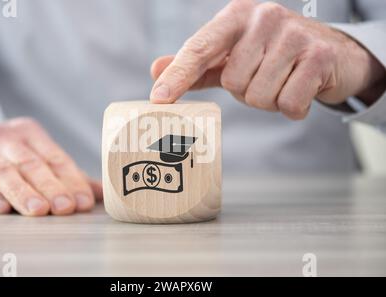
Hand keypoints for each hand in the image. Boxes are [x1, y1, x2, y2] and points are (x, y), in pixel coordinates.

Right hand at [0, 118, 101, 215]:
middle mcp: (4, 140)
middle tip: (66, 208)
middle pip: (31, 164)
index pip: (55, 158)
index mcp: (29, 134)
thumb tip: (101, 194)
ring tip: (39, 210)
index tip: (84, 202)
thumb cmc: (5, 156)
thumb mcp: (35, 156)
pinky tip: (0, 209)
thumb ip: (66, 175)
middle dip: (51, 187)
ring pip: (2, 172)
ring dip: (22, 192)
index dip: (71, 180)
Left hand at [150, 0, 385, 119]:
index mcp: (236, 16)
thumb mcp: (231, 55)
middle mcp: (264, 18)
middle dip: (247, 92)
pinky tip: (301, 88)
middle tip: (264, 77)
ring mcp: (294, 35)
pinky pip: (289, 104)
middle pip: (233, 83)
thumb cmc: (271, 56)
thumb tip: (155, 70)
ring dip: (270, 100)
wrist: (331, 52)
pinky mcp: (319, 56)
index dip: (178, 75)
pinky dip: (293, 107)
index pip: (200, 49)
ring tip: (283, 80)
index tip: (159, 99)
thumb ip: (196, 65)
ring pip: (260, 96)